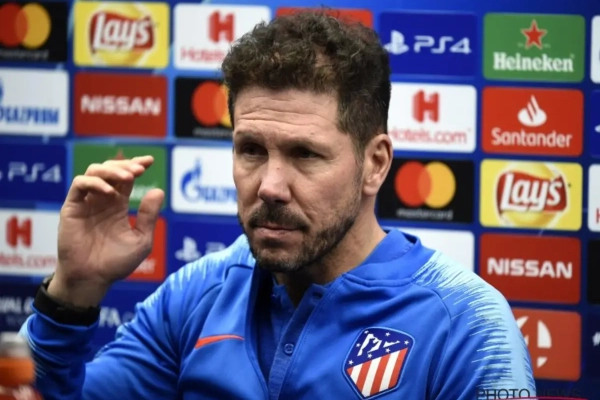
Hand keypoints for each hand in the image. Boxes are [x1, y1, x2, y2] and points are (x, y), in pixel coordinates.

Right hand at [48, 156, 163, 306]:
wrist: (93, 279)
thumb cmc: (116, 263)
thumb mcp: (141, 240)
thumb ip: (148, 216)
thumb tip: (159, 190)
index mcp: (117, 205)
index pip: (126, 178)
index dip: (136, 165)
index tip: (150, 161)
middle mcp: (101, 201)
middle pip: (110, 170)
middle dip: (125, 166)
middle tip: (140, 170)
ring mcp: (86, 203)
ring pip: (94, 172)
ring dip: (112, 170)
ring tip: (129, 178)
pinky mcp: (72, 208)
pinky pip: (80, 185)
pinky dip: (95, 183)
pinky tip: (110, 194)